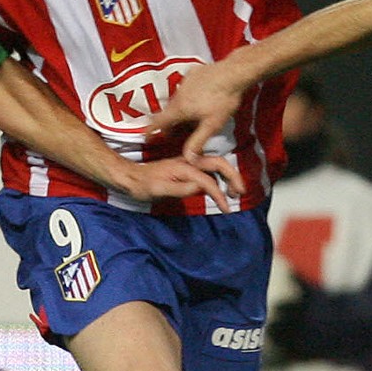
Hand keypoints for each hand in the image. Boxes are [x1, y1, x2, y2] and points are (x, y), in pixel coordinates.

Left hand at [120, 155, 245, 211]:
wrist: (130, 177)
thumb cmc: (141, 185)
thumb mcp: (157, 190)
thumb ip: (179, 188)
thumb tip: (200, 187)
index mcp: (183, 168)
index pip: (207, 181)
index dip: (218, 195)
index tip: (226, 208)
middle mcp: (188, 162)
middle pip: (218, 164)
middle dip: (233, 176)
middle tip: (241, 192)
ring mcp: (187, 163)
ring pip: (215, 164)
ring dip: (228, 175)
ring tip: (234, 191)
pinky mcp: (186, 168)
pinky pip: (208, 168)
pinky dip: (219, 176)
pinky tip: (220, 186)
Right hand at [147, 61, 248, 157]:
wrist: (234, 73)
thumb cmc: (223, 100)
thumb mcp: (211, 125)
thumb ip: (197, 141)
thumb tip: (188, 158)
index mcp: (180, 109)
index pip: (158, 121)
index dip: (150, 130)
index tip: (146, 135)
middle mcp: (178, 95)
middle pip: (168, 112)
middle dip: (170, 123)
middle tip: (175, 132)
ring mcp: (185, 82)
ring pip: (177, 100)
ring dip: (180, 110)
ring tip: (191, 117)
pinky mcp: (192, 74)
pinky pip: (186, 88)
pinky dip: (189, 96)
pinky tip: (201, 98)